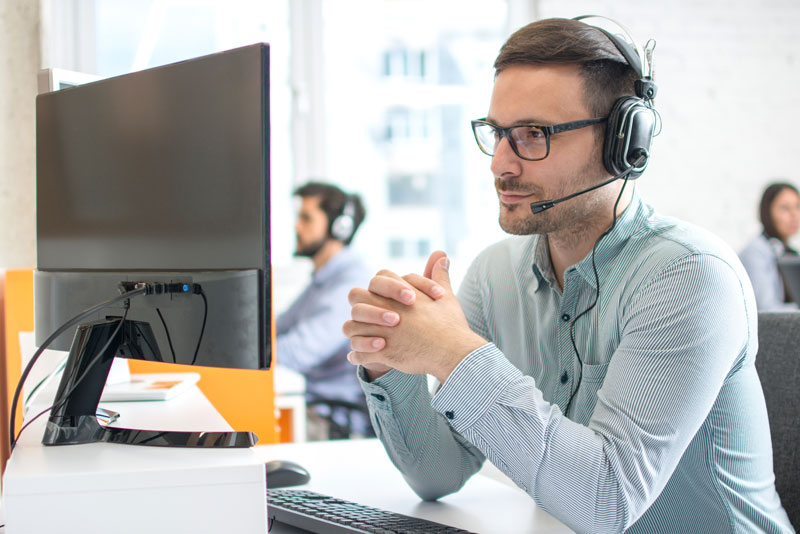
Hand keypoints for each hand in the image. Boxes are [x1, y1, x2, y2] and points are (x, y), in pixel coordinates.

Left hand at [343, 251, 486, 382]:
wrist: (453, 353)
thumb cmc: (450, 325)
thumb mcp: (446, 297)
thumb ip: (439, 276)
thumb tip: (441, 255)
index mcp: (400, 293)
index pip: (379, 278)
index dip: (383, 287)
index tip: (394, 299)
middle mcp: (386, 309)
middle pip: (356, 297)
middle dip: (360, 305)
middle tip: (368, 316)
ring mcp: (382, 331)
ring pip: (351, 327)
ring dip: (355, 331)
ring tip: (361, 337)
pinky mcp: (382, 353)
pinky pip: (358, 353)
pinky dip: (357, 355)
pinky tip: (357, 356)